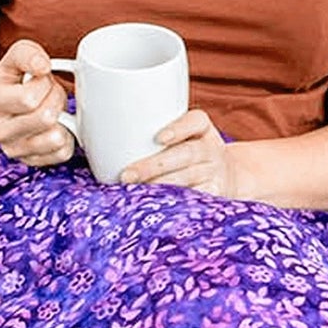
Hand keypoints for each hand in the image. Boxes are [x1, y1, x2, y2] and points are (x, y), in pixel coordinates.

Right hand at [0, 39, 74, 167]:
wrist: (6, 102)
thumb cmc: (16, 77)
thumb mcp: (18, 56)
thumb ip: (28, 54)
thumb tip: (42, 67)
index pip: (29, 99)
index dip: (45, 84)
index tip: (41, 79)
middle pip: (45, 118)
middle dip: (56, 99)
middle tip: (50, 94)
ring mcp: (14, 150)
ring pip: (55, 139)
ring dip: (62, 119)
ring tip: (50, 109)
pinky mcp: (31, 162)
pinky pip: (62, 153)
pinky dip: (67, 137)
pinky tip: (54, 126)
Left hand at [120, 109, 237, 196]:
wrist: (228, 176)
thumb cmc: (188, 153)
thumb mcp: (182, 137)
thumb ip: (152, 134)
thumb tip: (99, 135)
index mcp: (202, 129)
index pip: (195, 121)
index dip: (178, 129)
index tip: (158, 138)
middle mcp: (211, 149)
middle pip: (187, 154)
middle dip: (154, 166)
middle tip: (127, 175)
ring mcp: (215, 172)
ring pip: (188, 178)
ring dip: (160, 186)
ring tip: (134, 192)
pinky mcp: (215, 194)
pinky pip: (195, 199)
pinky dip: (174, 202)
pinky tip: (156, 206)